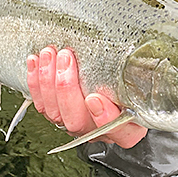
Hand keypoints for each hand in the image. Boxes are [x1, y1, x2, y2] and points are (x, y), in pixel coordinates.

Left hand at [26, 46, 146, 148]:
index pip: (119, 131)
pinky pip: (41, 104)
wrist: (115, 84)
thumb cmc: (130, 81)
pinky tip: (36, 60)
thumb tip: (140, 45)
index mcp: (126, 127)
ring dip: (48, 81)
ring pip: (55, 113)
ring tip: (50, 53)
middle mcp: (98, 129)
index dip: (105, 117)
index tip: (95, 97)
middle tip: (67, 57)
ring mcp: (75, 123)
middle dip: (66, 87)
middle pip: (77, 120)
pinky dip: (35, 82)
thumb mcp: (142, 79)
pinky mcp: (56, 113)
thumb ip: (142, 71)